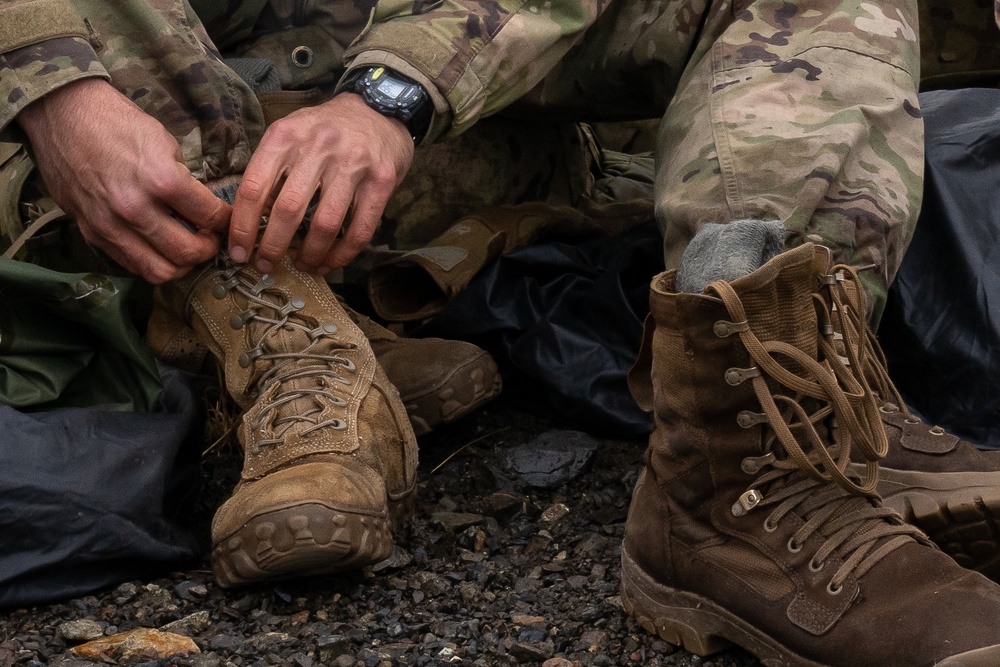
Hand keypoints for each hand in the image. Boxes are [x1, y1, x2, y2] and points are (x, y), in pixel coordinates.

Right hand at [15, 78, 229, 283]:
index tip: (228, 220)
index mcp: (162, 180)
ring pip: (160, 271)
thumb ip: (185, 180)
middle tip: (211, 238)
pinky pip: (130, 264)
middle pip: (188, 253)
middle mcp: (136, 208)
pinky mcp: (92, 231)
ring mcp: (111, 224)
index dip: (227, 221)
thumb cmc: (117, 121)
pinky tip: (160, 249)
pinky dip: (152, 262)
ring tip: (187, 249)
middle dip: (208, 249)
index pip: (210, 217)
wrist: (63, 114)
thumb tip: (202, 208)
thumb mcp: (164, 142)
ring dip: (182, 265)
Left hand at [228, 92, 413, 273]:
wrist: (380, 109)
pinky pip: (360, 229)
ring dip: (310, 254)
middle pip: (288, 209)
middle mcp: (318, 146)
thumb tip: (248, 219)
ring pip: (325, 224)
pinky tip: (330, 263)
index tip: (239, 252)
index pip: (255, 187)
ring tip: (302, 265)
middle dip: (273, 247)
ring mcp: (353, 164)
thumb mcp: (292, 133)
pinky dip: (343, 254)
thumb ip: (271, 167)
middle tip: (266, 266)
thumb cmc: (327, 129)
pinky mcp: (382, 181)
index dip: (243, 226)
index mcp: (286, 135)